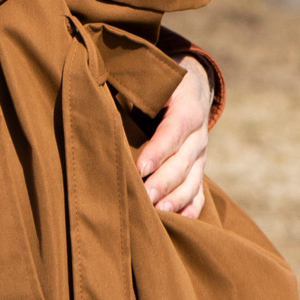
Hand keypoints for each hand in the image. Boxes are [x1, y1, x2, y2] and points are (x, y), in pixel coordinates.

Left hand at [136, 56, 211, 217]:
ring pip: (193, 182)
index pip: (174, 131)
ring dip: (176, 199)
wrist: (193, 90)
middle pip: (183, 161)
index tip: (140, 168)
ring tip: (159, 213)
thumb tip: (99, 91)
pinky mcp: (198, 172)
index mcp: (187, 107)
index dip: (158, 150)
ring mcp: (201, 157)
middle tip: (146, 197)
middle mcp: (199, 135)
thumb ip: (136, 83)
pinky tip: (178, 223)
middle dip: (164, 181)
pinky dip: (190, 210)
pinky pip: (199, 194)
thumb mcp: (156, 76)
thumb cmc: (161, 84)